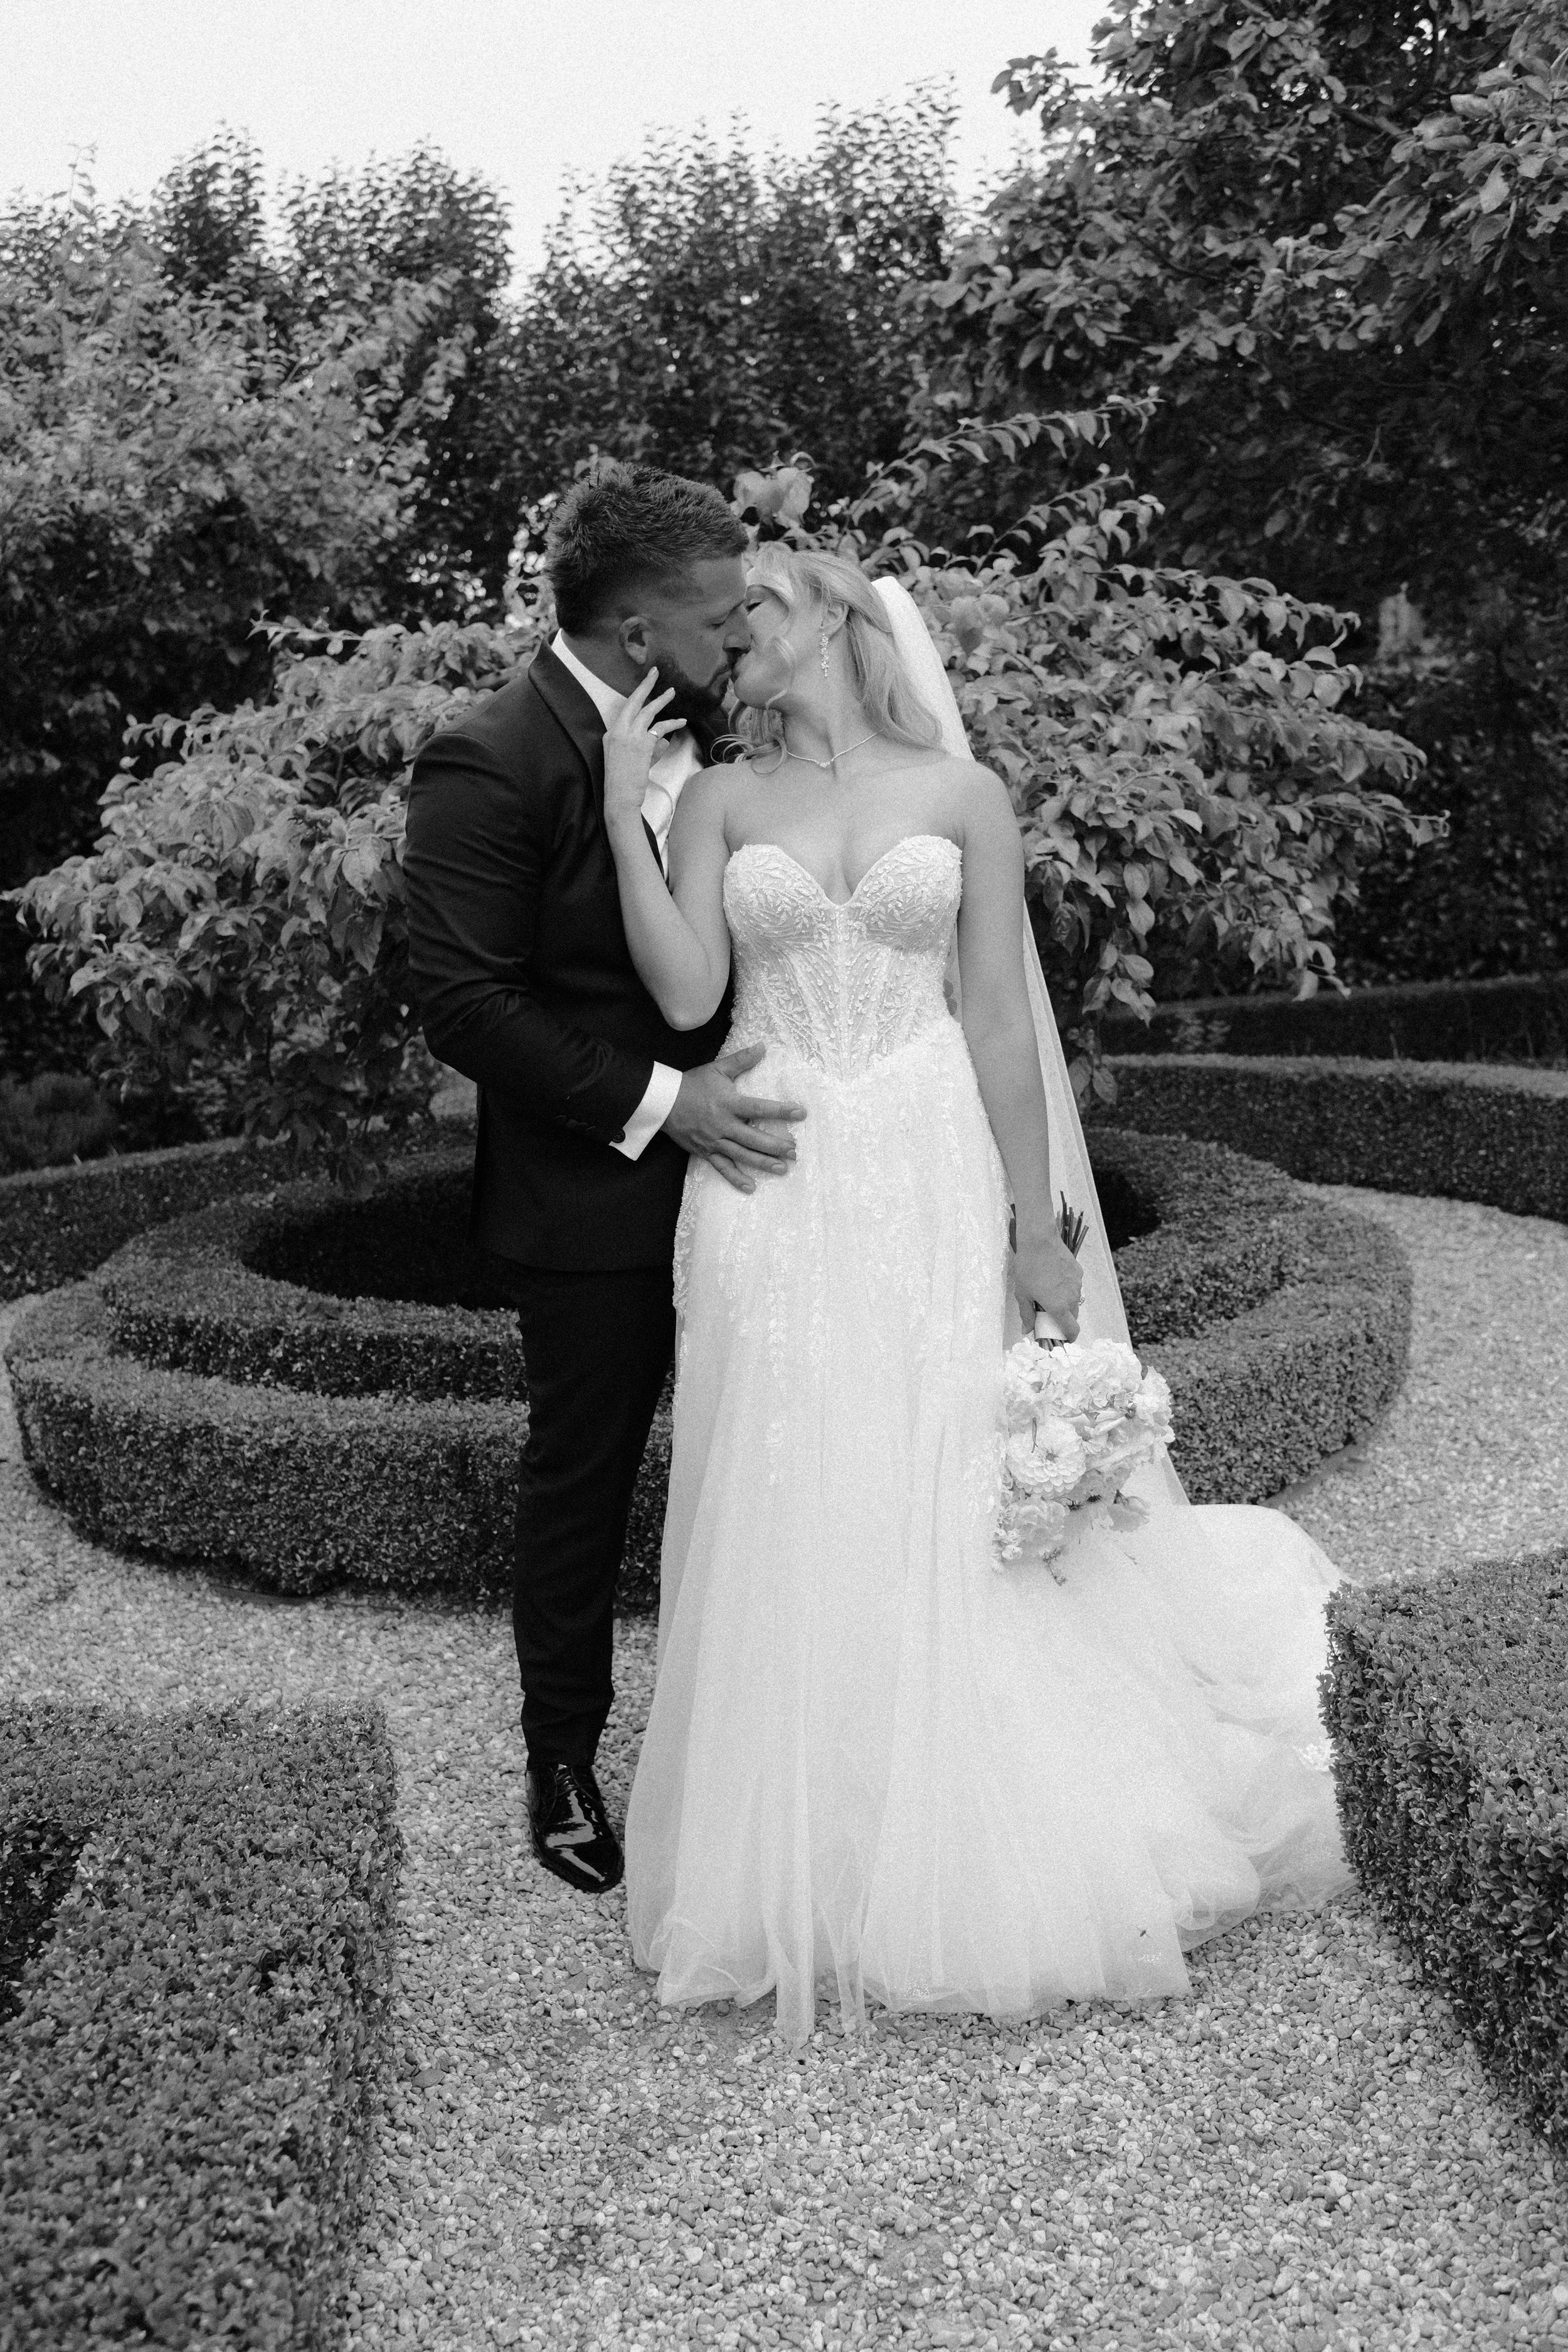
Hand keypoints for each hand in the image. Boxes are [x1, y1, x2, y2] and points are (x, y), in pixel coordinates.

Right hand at [603, 667, 680, 831]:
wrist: (619, 796)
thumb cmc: (622, 782)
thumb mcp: (627, 759)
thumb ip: (643, 746)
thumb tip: (660, 739)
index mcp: (611, 733)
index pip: (625, 710)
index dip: (636, 695)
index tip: (645, 683)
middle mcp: (618, 731)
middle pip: (633, 701)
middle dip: (645, 685)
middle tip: (655, 671)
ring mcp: (630, 736)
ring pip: (648, 711)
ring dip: (661, 699)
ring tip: (672, 692)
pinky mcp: (642, 744)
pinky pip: (660, 728)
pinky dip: (672, 723)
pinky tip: (681, 721)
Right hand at [663, 1044, 805, 1193]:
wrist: (663, 1102)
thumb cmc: (692, 1084)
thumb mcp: (717, 1069)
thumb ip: (741, 1060)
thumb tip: (763, 1047)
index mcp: (728, 1104)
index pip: (759, 1108)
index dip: (780, 1111)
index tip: (800, 1113)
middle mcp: (723, 1125)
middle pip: (754, 1139)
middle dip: (776, 1146)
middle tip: (794, 1151)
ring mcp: (714, 1141)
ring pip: (742, 1156)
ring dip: (763, 1163)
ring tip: (782, 1169)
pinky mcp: (706, 1152)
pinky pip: (723, 1168)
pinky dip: (736, 1179)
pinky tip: (751, 1187)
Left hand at [1014, 1226, 1082, 1342]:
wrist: (1039, 1240)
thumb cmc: (1028, 1267)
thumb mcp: (1022, 1294)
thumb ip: (1027, 1314)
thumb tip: (1027, 1330)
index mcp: (1059, 1307)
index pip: (1072, 1330)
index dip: (1069, 1338)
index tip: (1064, 1339)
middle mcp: (1072, 1297)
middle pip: (1073, 1316)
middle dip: (1063, 1319)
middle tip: (1049, 1314)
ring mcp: (1077, 1284)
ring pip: (1074, 1300)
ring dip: (1065, 1302)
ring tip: (1048, 1292)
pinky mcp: (1078, 1272)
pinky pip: (1074, 1286)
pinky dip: (1066, 1288)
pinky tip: (1053, 1278)